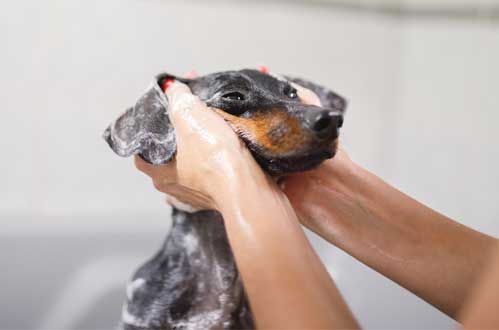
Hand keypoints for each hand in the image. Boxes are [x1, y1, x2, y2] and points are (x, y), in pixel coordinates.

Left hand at [135, 81, 262, 210]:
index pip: (142, 153)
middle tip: (188, 124)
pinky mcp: (218, 199)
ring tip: (209, 136)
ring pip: (190, 171)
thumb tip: (173, 88)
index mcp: (159, 173)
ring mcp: (196, 197)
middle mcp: (173, 189)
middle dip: (177, 142)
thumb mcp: (191, 114)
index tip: (159, 123)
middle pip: (167, 160)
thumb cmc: (216, 157)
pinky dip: (215, 169)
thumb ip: (178, 98)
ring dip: (197, 156)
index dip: (149, 136)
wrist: (248, 186)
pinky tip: (224, 155)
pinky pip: (211, 181)